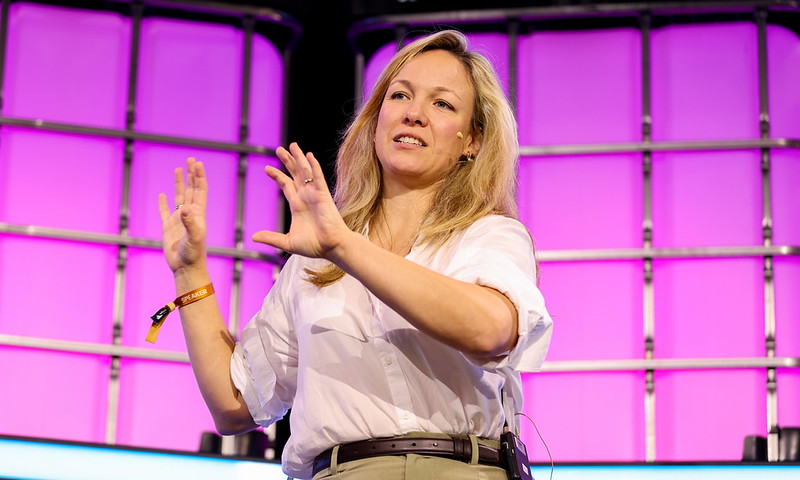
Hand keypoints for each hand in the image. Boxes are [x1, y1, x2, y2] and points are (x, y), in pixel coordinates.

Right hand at [158, 158, 207, 273]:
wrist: (185, 268)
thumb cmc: (193, 254)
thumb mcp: (194, 238)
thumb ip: (190, 223)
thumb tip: (184, 209)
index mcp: (199, 214)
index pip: (200, 190)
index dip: (199, 176)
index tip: (197, 163)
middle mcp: (190, 214)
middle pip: (191, 189)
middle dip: (191, 174)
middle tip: (190, 159)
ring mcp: (179, 219)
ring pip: (179, 196)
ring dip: (179, 183)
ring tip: (178, 169)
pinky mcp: (168, 227)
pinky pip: (164, 211)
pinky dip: (163, 203)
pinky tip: (162, 195)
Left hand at [252, 142, 349, 258]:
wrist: (332, 247)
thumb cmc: (315, 246)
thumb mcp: (288, 242)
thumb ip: (271, 238)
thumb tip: (253, 237)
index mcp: (298, 206)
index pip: (286, 185)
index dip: (277, 176)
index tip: (267, 168)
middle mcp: (306, 197)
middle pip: (295, 174)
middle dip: (287, 161)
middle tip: (279, 149)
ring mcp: (315, 195)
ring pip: (305, 172)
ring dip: (298, 158)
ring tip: (292, 145)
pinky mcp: (323, 195)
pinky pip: (318, 178)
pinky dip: (314, 166)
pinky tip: (309, 156)